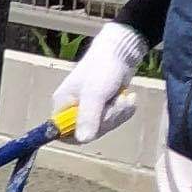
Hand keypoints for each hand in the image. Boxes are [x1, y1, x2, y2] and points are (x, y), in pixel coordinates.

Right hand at [52, 23, 143, 144]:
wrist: (121, 51)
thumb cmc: (102, 68)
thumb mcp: (95, 94)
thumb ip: (88, 117)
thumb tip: (83, 140)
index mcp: (62, 104)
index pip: (63, 132)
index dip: (80, 133)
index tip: (96, 125)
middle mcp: (72, 108)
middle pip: (88, 131)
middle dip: (108, 119)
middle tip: (118, 103)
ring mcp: (89, 108)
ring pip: (103, 126)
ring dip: (118, 113)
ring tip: (126, 98)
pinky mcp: (103, 106)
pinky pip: (113, 120)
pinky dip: (124, 111)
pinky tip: (129, 98)